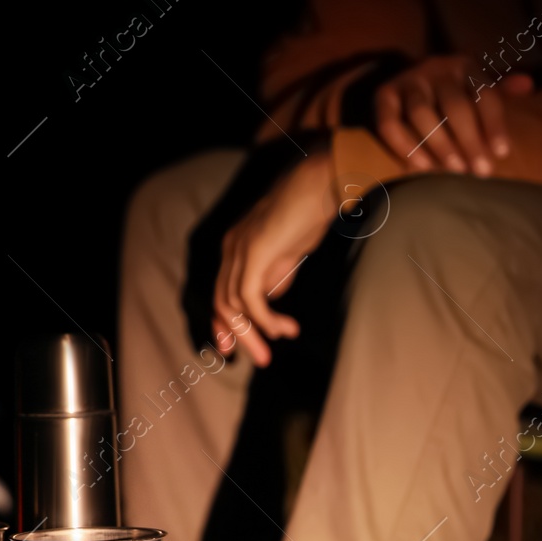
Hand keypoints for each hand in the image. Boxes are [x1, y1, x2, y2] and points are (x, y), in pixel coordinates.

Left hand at [212, 149, 336, 366]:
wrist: (321, 182)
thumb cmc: (310, 213)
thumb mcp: (289, 251)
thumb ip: (276, 275)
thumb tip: (270, 301)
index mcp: (235, 248)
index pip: (220, 293)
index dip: (225, 323)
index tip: (232, 348)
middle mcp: (229, 249)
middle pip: (222, 303)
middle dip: (238, 334)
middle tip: (259, 358)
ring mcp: (238, 249)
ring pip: (233, 304)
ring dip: (253, 332)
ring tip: (274, 346)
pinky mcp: (253, 252)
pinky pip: (249, 296)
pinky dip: (263, 317)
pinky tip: (281, 328)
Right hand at [374, 54, 531, 174]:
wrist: (405, 84)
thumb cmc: (448, 92)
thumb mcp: (474, 86)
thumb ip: (499, 90)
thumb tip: (526, 85)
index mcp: (464, 66)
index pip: (484, 95)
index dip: (493, 124)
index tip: (501, 154)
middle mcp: (436, 69)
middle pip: (454, 106)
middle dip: (469, 141)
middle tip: (479, 171)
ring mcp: (407, 81)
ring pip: (421, 114)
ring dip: (439, 144)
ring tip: (453, 170)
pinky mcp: (383, 95)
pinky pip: (390, 124)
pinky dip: (404, 146)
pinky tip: (419, 167)